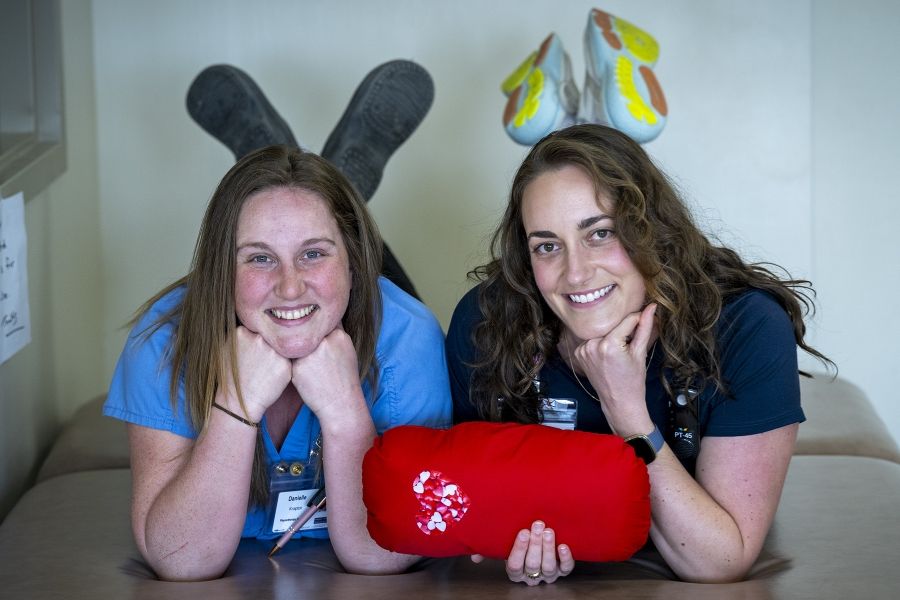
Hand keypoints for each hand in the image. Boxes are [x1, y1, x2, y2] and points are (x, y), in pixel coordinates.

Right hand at [220, 326, 291, 421]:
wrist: (239, 400)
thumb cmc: (233, 375)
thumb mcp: (228, 349)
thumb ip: (241, 335)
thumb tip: (255, 324)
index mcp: (242, 332)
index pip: (259, 327)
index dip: (258, 339)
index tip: (254, 351)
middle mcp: (259, 339)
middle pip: (271, 336)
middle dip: (269, 346)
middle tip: (260, 362)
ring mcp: (273, 351)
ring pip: (282, 347)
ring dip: (277, 355)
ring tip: (265, 369)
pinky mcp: (285, 364)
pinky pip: (289, 360)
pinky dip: (283, 367)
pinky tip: (272, 375)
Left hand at [290, 326, 365, 425]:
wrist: (340, 402)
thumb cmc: (344, 377)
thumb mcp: (347, 351)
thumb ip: (334, 335)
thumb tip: (322, 322)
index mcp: (338, 335)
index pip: (321, 322)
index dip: (316, 327)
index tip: (315, 335)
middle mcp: (323, 342)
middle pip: (307, 332)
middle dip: (307, 339)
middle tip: (313, 354)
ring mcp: (310, 354)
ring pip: (297, 344)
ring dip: (298, 350)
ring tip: (311, 365)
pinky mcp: (297, 367)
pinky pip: (291, 358)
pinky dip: (294, 364)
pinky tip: (305, 374)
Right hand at [500, 520, 574, 585]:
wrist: (538, 546)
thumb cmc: (524, 543)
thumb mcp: (512, 543)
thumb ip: (513, 537)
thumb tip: (514, 520)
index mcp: (516, 573)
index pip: (515, 565)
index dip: (519, 549)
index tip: (524, 532)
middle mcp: (532, 577)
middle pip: (532, 564)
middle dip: (535, 543)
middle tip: (538, 525)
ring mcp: (547, 576)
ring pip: (548, 567)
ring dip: (548, 548)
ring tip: (548, 532)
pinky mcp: (562, 572)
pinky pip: (565, 568)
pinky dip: (565, 558)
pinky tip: (563, 546)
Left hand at [574, 303, 656, 435]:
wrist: (619, 401)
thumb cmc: (633, 380)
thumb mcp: (640, 352)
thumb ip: (645, 327)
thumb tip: (652, 306)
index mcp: (609, 344)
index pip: (627, 320)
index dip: (638, 320)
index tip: (643, 324)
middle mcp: (592, 345)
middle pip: (612, 324)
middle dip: (623, 329)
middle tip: (629, 344)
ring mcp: (582, 349)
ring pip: (602, 330)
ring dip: (610, 334)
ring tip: (618, 351)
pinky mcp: (578, 353)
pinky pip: (592, 339)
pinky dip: (600, 342)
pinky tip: (607, 354)